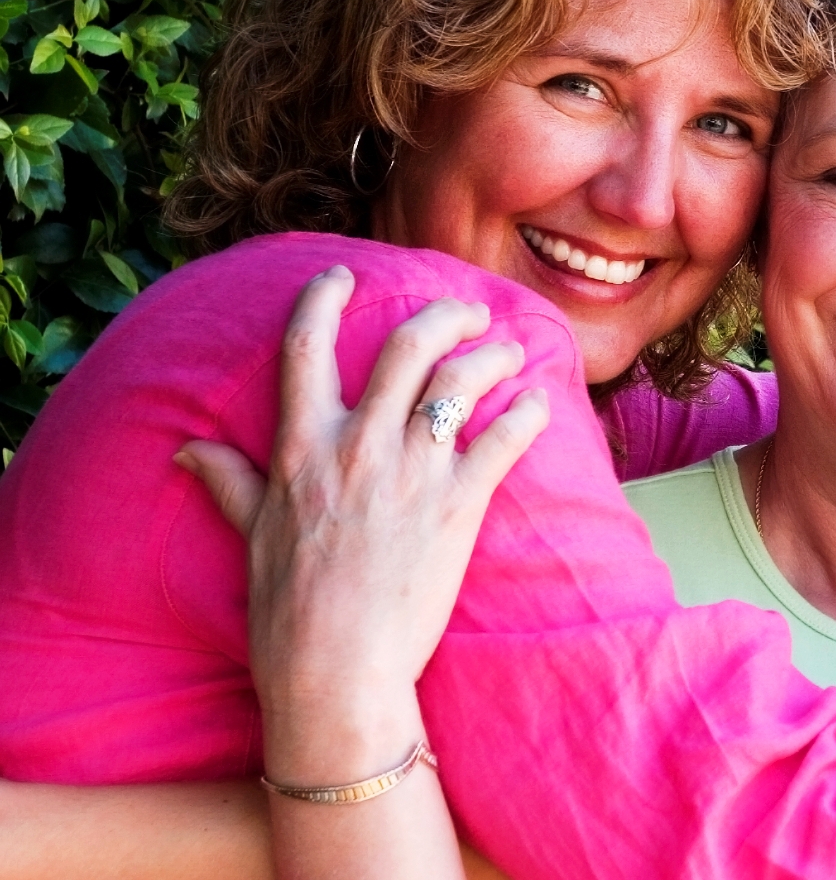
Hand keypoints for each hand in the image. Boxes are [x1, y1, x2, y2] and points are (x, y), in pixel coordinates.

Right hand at [175, 266, 549, 785]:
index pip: (305, 347)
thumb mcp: (251, 537)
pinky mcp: (459, 505)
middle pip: (407, 346)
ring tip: (507, 350)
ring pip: (462, 380)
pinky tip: (537, 404)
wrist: (337, 672)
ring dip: (492, 355)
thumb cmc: (288, 612)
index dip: (322, 297)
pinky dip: (528, 413)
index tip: (341, 273)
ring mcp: (413, 473)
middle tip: (466, 309)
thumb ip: (230, 482)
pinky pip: (506, 439)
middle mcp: (359, 447)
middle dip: (443, 313)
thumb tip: (188, 450)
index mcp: (303, 448)